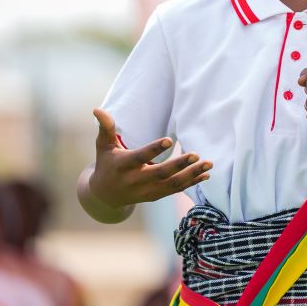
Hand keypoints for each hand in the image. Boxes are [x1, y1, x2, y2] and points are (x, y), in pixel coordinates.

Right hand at [88, 108, 211, 207]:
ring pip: (172, 184)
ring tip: (209, 163)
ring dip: (192, 174)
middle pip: (159, 174)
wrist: (104, 196)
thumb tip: (97, 109)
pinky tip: (206, 174)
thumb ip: (106, 128)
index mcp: (123, 166)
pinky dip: (192, 182)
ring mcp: (147, 191)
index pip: (139, 158)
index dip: (154, 150)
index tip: (170, 140)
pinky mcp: (156, 196)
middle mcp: (135, 181)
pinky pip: (176, 190)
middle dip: (178, 165)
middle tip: (195, 154)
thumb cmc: (106, 163)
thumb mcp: (103, 146)